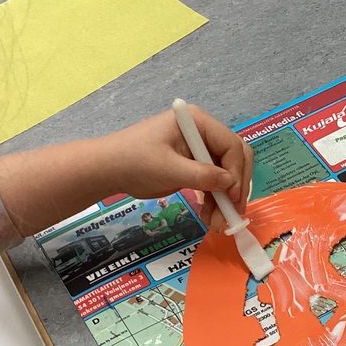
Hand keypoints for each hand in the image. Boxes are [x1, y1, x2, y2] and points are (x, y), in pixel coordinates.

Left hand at [102, 105, 253, 230]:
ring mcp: (199, 149)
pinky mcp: (194, 166)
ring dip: (225, 199)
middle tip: (233, 213)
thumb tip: (230, 184)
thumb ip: (202, 175)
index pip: (232, 145)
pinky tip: (210, 216)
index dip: (236, 172)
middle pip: (235, 159)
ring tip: (217, 223)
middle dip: (235, 187)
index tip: (232, 198)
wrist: (109, 170)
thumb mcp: (169, 169)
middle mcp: (203, 133)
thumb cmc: (135, 161)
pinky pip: (214, 183)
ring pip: (226, 175)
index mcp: (198, 122)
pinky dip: (215, 200)